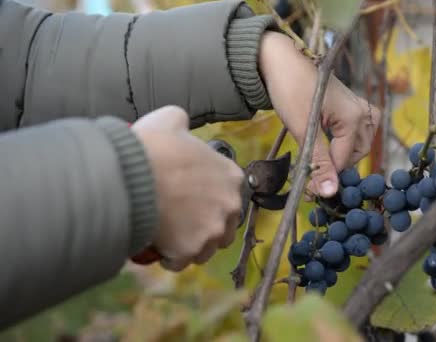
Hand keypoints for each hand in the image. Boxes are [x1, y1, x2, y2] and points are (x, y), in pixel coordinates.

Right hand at [131, 106, 243, 270]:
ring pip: (206, 248)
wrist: (132, 176)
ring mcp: (213, 230)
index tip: (190, 199)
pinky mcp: (192, 250)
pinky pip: (182, 262)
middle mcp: (230, 205)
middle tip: (181, 221)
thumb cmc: (153, 146)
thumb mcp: (171, 120)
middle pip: (223, 225)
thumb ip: (182, 122)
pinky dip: (170, 258)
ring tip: (169, 237)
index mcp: (232, 176)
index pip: (228, 195)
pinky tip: (158, 247)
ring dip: (191, 245)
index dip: (208, 199)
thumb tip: (179, 122)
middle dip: (206, 226)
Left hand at [259, 32, 380, 197]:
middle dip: (335, 166)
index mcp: (354, 118)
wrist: (281, 60)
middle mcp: (363, 112)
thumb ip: (318, 162)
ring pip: (359, 144)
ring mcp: (360, 107)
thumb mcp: (302, 130)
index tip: (308, 189)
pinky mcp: (352, 104)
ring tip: (319, 158)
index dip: (326, 176)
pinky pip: (358, 131)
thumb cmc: (290, 89)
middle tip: (311, 173)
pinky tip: (329, 142)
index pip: (344, 161)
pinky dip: (345, 141)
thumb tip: (328, 193)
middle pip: (356, 154)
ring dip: (342, 155)